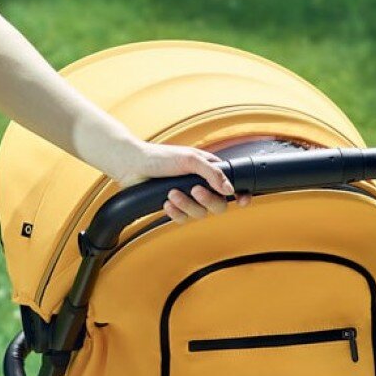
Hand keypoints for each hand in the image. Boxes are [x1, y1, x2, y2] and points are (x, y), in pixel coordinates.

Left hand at [103, 139, 241, 222]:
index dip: (240, 194)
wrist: (132, 166)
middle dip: (207, 200)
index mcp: (209, 170)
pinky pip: (182, 218)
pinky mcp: (175, 207)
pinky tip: (166, 203)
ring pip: (200, 214)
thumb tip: (229, 189)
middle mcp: (201, 185)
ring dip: (186, 204)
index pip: (231, 185)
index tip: (242, 200)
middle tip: (195, 190)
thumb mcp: (190, 159)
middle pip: (218, 205)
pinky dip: (175, 212)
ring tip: (172, 193)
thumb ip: (213, 173)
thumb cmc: (160, 157)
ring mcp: (188, 197)